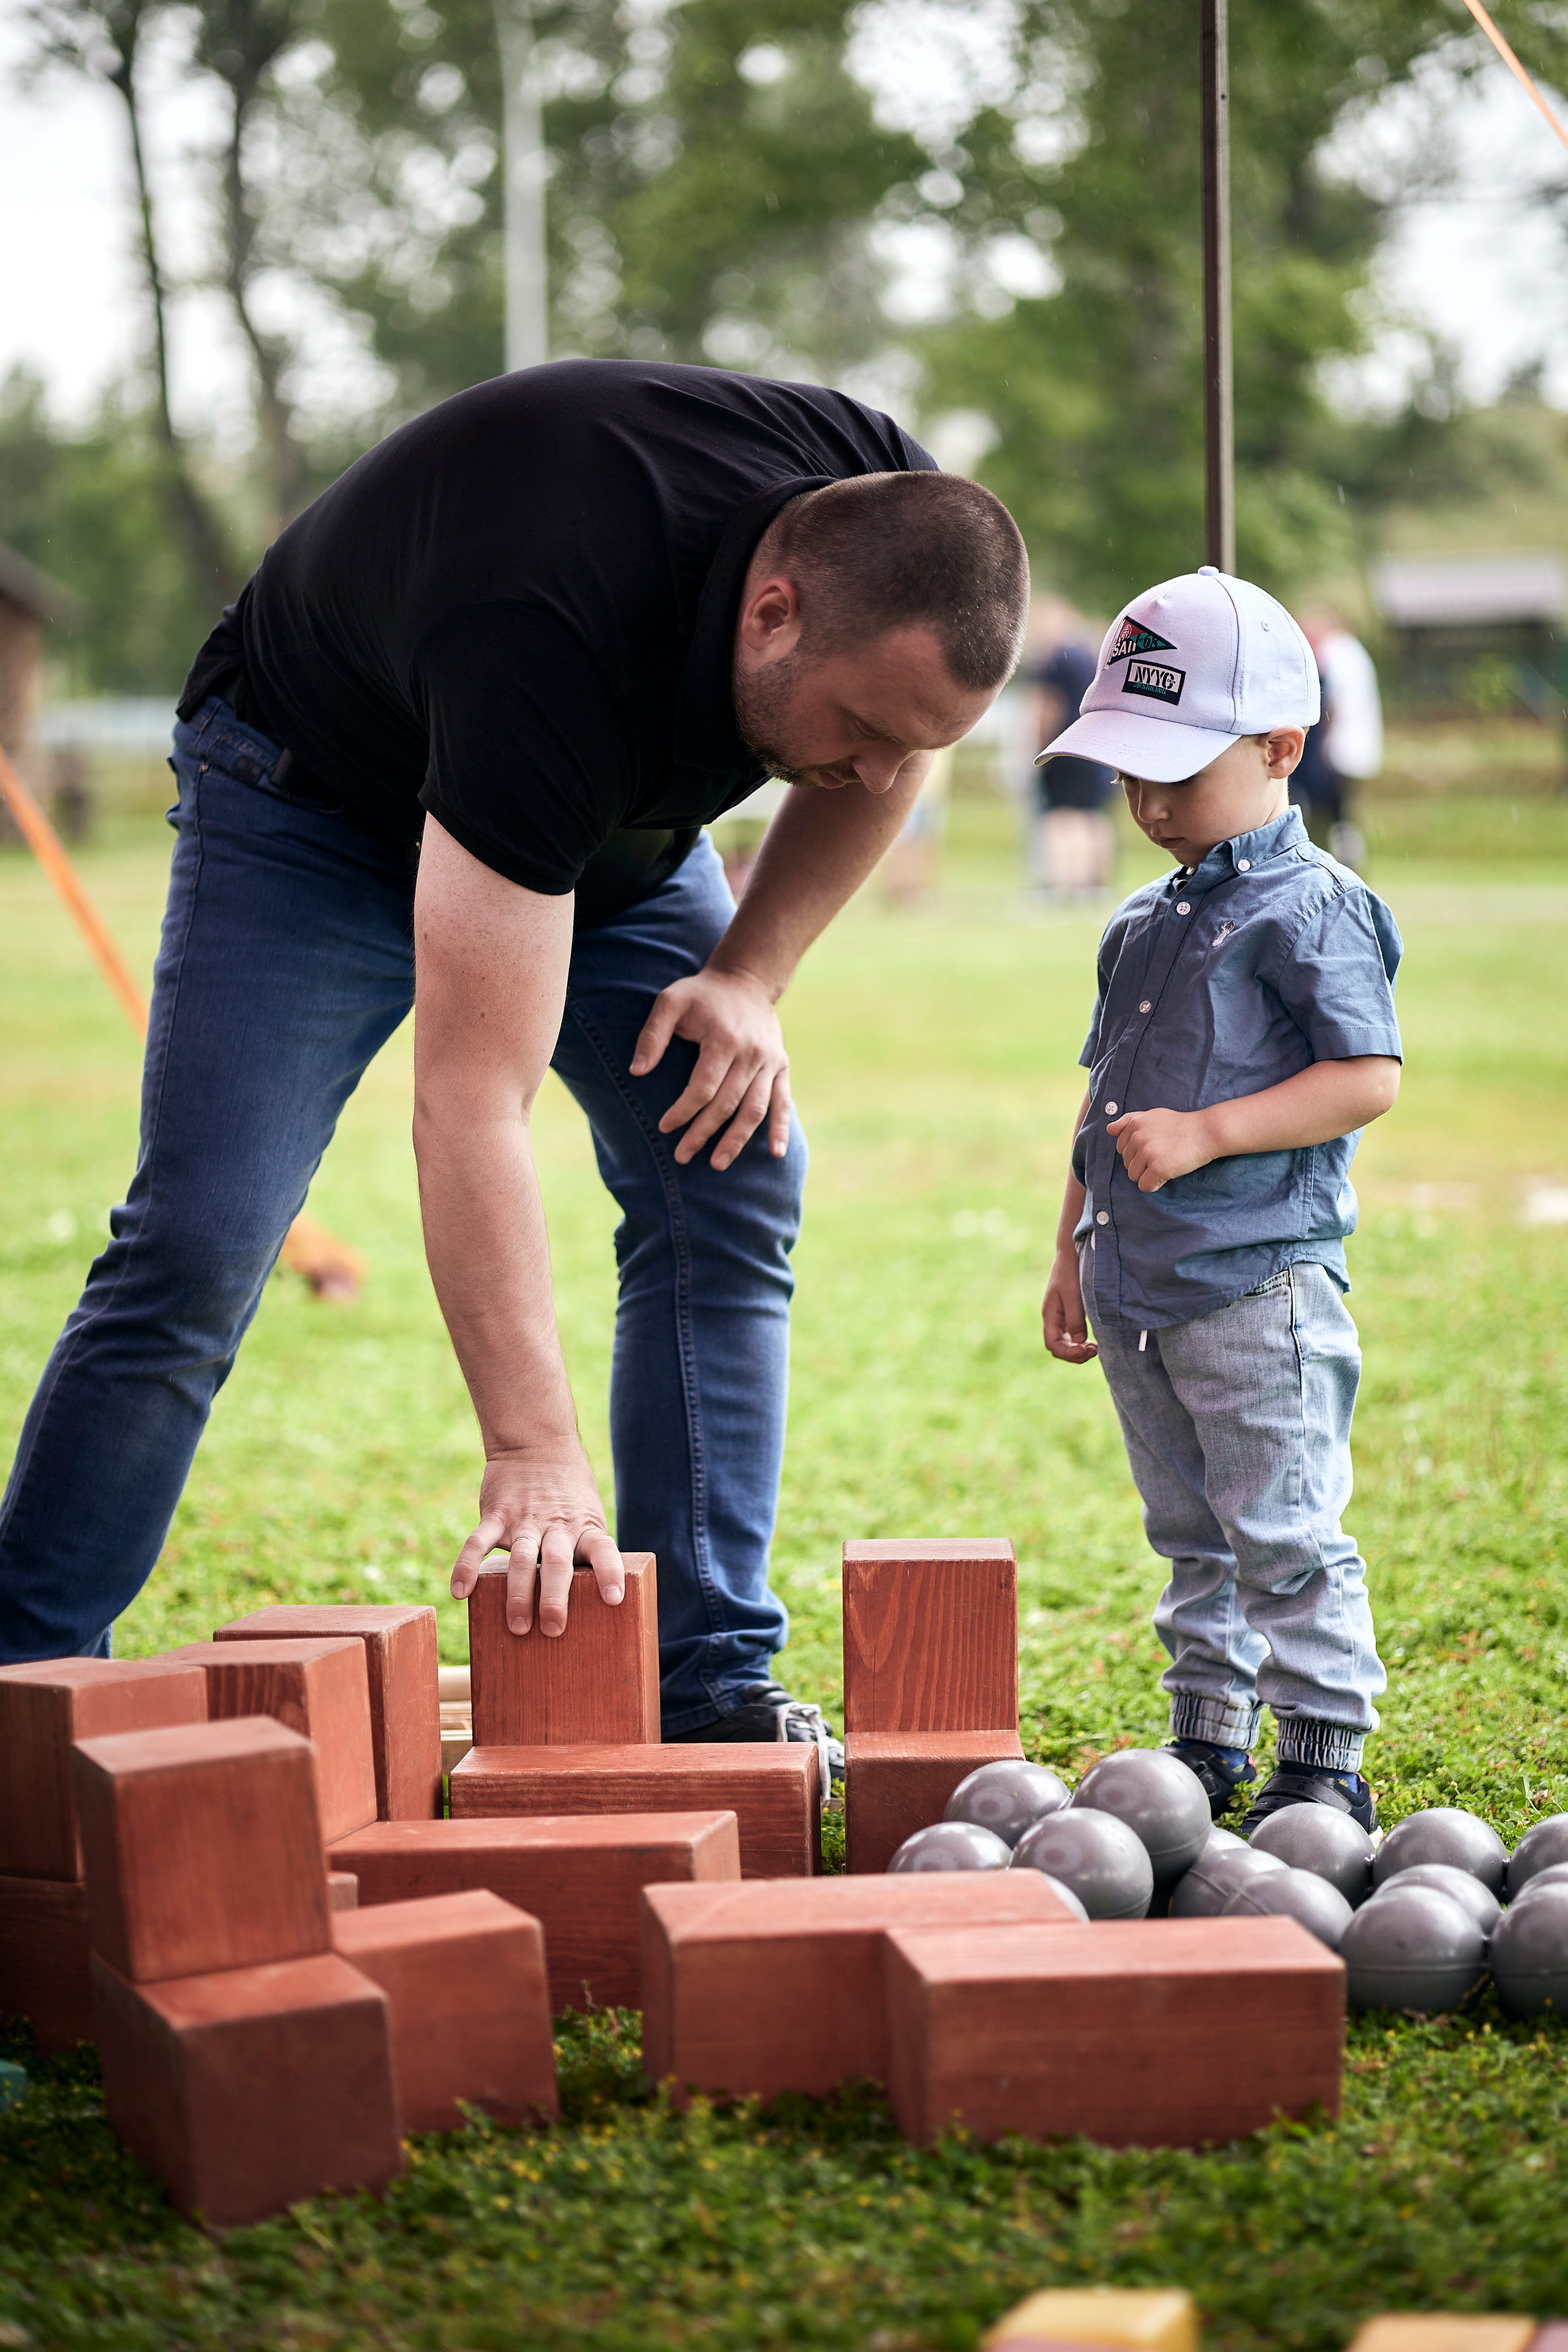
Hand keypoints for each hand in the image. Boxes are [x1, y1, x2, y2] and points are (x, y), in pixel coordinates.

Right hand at [450, 1446, 623, 1635]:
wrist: (536, 1443)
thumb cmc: (568, 1492)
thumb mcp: (587, 1514)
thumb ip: (584, 1550)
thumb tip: (590, 1601)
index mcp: (583, 1527)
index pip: (603, 1550)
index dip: (610, 1573)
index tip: (614, 1599)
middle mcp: (556, 1525)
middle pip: (557, 1563)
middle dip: (554, 1598)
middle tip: (553, 1629)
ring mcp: (524, 1520)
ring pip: (521, 1558)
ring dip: (518, 1593)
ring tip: (517, 1627)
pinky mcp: (495, 1515)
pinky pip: (478, 1542)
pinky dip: (467, 1567)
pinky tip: (460, 1592)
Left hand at [631, 965, 791, 1169]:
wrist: (746, 979)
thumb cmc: (701, 994)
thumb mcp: (670, 1001)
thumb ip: (652, 1035)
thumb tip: (637, 1071)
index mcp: (723, 1040)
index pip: (703, 1088)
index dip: (683, 1111)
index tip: (665, 1126)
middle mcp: (751, 1054)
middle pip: (727, 1104)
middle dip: (703, 1133)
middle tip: (682, 1156)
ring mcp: (770, 1062)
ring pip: (755, 1109)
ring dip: (737, 1140)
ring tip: (717, 1163)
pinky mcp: (782, 1066)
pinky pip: (783, 1102)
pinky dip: (780, 1128)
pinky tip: (775, 1153)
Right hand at [1042, 1250, 1098, 1362]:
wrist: (1071, 1252)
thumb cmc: (1070, 1271)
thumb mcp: (1073, 1295)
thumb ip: (1075, 1319)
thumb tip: (1079, 1342)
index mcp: (1050, 1314)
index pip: (1053, 1344)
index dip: (1068, 1353)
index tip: (1086, 1349)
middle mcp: (1053, 1318)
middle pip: (1058, 1347)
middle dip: (1075, 1354)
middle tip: (1094, 1350)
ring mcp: (1060, 1316)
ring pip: (1065, 1342)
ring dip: (1078, 1349)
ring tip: (1095, 1348)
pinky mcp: (1069, 1312)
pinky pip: (1071, 1334)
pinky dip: (1080, 1341)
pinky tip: (1092, 1340)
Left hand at [1105, 1106, 1214, 1191]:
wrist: (1205, 1132)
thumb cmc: (1179, 1125)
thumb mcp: (1153, 1115)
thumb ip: (1129, 1121)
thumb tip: (1109, 1130)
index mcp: (1134, 1124)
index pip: (1121, 1148)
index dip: (1137, 1152)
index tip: (1154, 1147)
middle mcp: (1137, 1137)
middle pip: (1127, 1163)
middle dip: (1142, 1164)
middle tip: (1163, 1155)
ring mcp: (1147, 1152)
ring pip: (1133, 1176)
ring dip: (1148, 1175)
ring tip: (1165, 1163)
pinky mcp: (1157, 1167)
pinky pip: (1145, 1186)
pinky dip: (1155, 1184)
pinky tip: (1167, 1174)